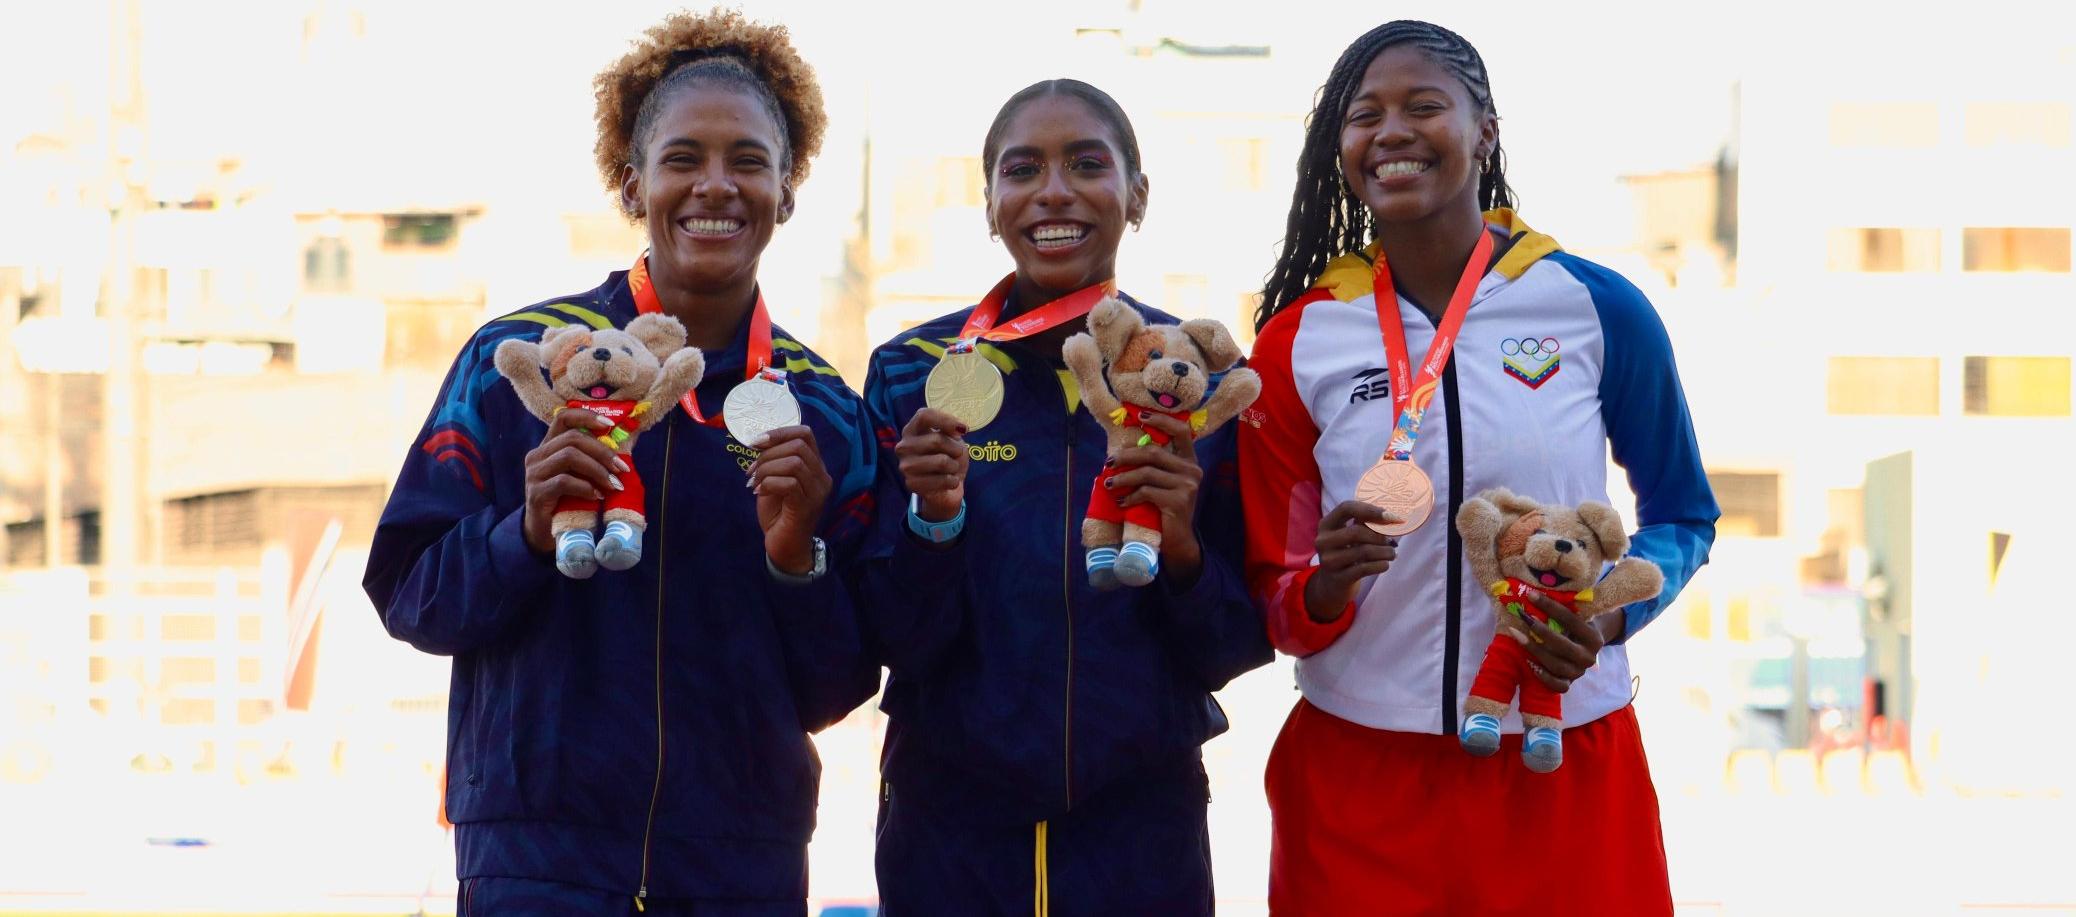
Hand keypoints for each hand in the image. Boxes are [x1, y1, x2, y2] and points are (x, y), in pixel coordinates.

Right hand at [521, 408, 627, 554]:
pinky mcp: (536, 493)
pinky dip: (585, 487)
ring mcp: (534, 473)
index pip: (563, 417)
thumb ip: (592, 460)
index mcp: (548, 446)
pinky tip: (596, 497)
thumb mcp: (580, 476)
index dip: (587, 416)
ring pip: (569, 456)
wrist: (544, 531)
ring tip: (613, 485)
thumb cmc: (567, 500)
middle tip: (622, 469)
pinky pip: (564, 481)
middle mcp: (537, 455)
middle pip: (573, 438)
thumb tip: (623, 451)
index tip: (610, 424)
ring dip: (597, 469)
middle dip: (602, 451)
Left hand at [747, 425, 831, 574]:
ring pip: (794, 463)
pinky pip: (789, 483)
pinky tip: (758, 492)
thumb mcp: (775, 481)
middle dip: (768, 453)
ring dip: (767, 469)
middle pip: (799, 445)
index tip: (756, 442)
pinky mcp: (807, 506)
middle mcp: (821, 477)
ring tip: (754, 482)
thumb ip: (774, 462)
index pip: (806, 434)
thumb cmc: (779, 514)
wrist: (786, 548)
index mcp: (815, 467)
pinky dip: (769, 483)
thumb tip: (759, 442)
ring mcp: (817, 492)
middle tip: (752, 470)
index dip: (779, 432)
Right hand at [896, 408, 968, 522]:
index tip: (963, 429)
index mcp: (912, 430)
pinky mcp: (911, 484)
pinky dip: (953, 481)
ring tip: (951, 469)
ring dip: (954, 466)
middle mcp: (904, 446)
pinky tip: (948, 481)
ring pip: (941, 461)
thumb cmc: (948, 457)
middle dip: (955, 449)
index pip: (924, 415)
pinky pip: (943, 480)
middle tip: (957, 455)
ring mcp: (905, 466)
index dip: (945, 420)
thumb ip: (951, 430)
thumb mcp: (952, 439)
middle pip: (936, 439)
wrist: (946, 488)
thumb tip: (959, 428)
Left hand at [1107, 413, 1205, 581]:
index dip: (1161, 421)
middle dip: (1127, 456)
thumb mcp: (1162, 482)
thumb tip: (1121, 450)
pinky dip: (1130, 497)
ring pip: (1147, 473)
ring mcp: (1188, 485)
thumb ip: (1153, 465)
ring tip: (1109, 485)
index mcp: (1189, 461)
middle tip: (1109, 462)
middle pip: (1154, 452)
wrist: (1177, 540)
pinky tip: (1122, 503)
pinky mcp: (1179, 501)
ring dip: (1123, 478)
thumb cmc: (1164, 508)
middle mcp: (1192, 470)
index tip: (1140, 416)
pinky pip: (1146, 492)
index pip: (1182, 431)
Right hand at [1302, 501, 1400, 623]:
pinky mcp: (1338, 578)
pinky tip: (1385, 564)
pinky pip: (1365, 568)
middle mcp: (1323, 541)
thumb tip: (1392, 516)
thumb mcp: (1349, 536)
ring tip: (1392, 553)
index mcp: (1326, 524)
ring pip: (1364, 551)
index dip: (1370, 509)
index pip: (1346, 508)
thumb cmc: (1346, 553)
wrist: (1332, 584)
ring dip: (1385, 552)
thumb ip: (1365, 524)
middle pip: (1357, 531)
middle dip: (1379, 536)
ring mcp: (1329, 560)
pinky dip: (1381, 565)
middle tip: (1391, 541)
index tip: (1391, 515)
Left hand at [1506, 591, 1618, 693]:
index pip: (1571, 620)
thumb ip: (1565, 607)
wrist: (1589, 646)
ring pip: (1556, 665)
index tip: (1530, 596)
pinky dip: (1543, 677)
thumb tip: (1534, 592)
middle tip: (1524, 617)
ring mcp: (1579, 672)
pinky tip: (1529, 663)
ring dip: (1535, 650)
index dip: (1550, 607)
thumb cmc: (1578, 625)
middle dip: (1541, 631)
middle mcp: (1589, 657)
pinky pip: (1557, 686)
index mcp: (1594, 638)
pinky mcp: (1570, 684)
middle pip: (1563, 646)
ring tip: (1518, 636)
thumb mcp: (1578, 615)